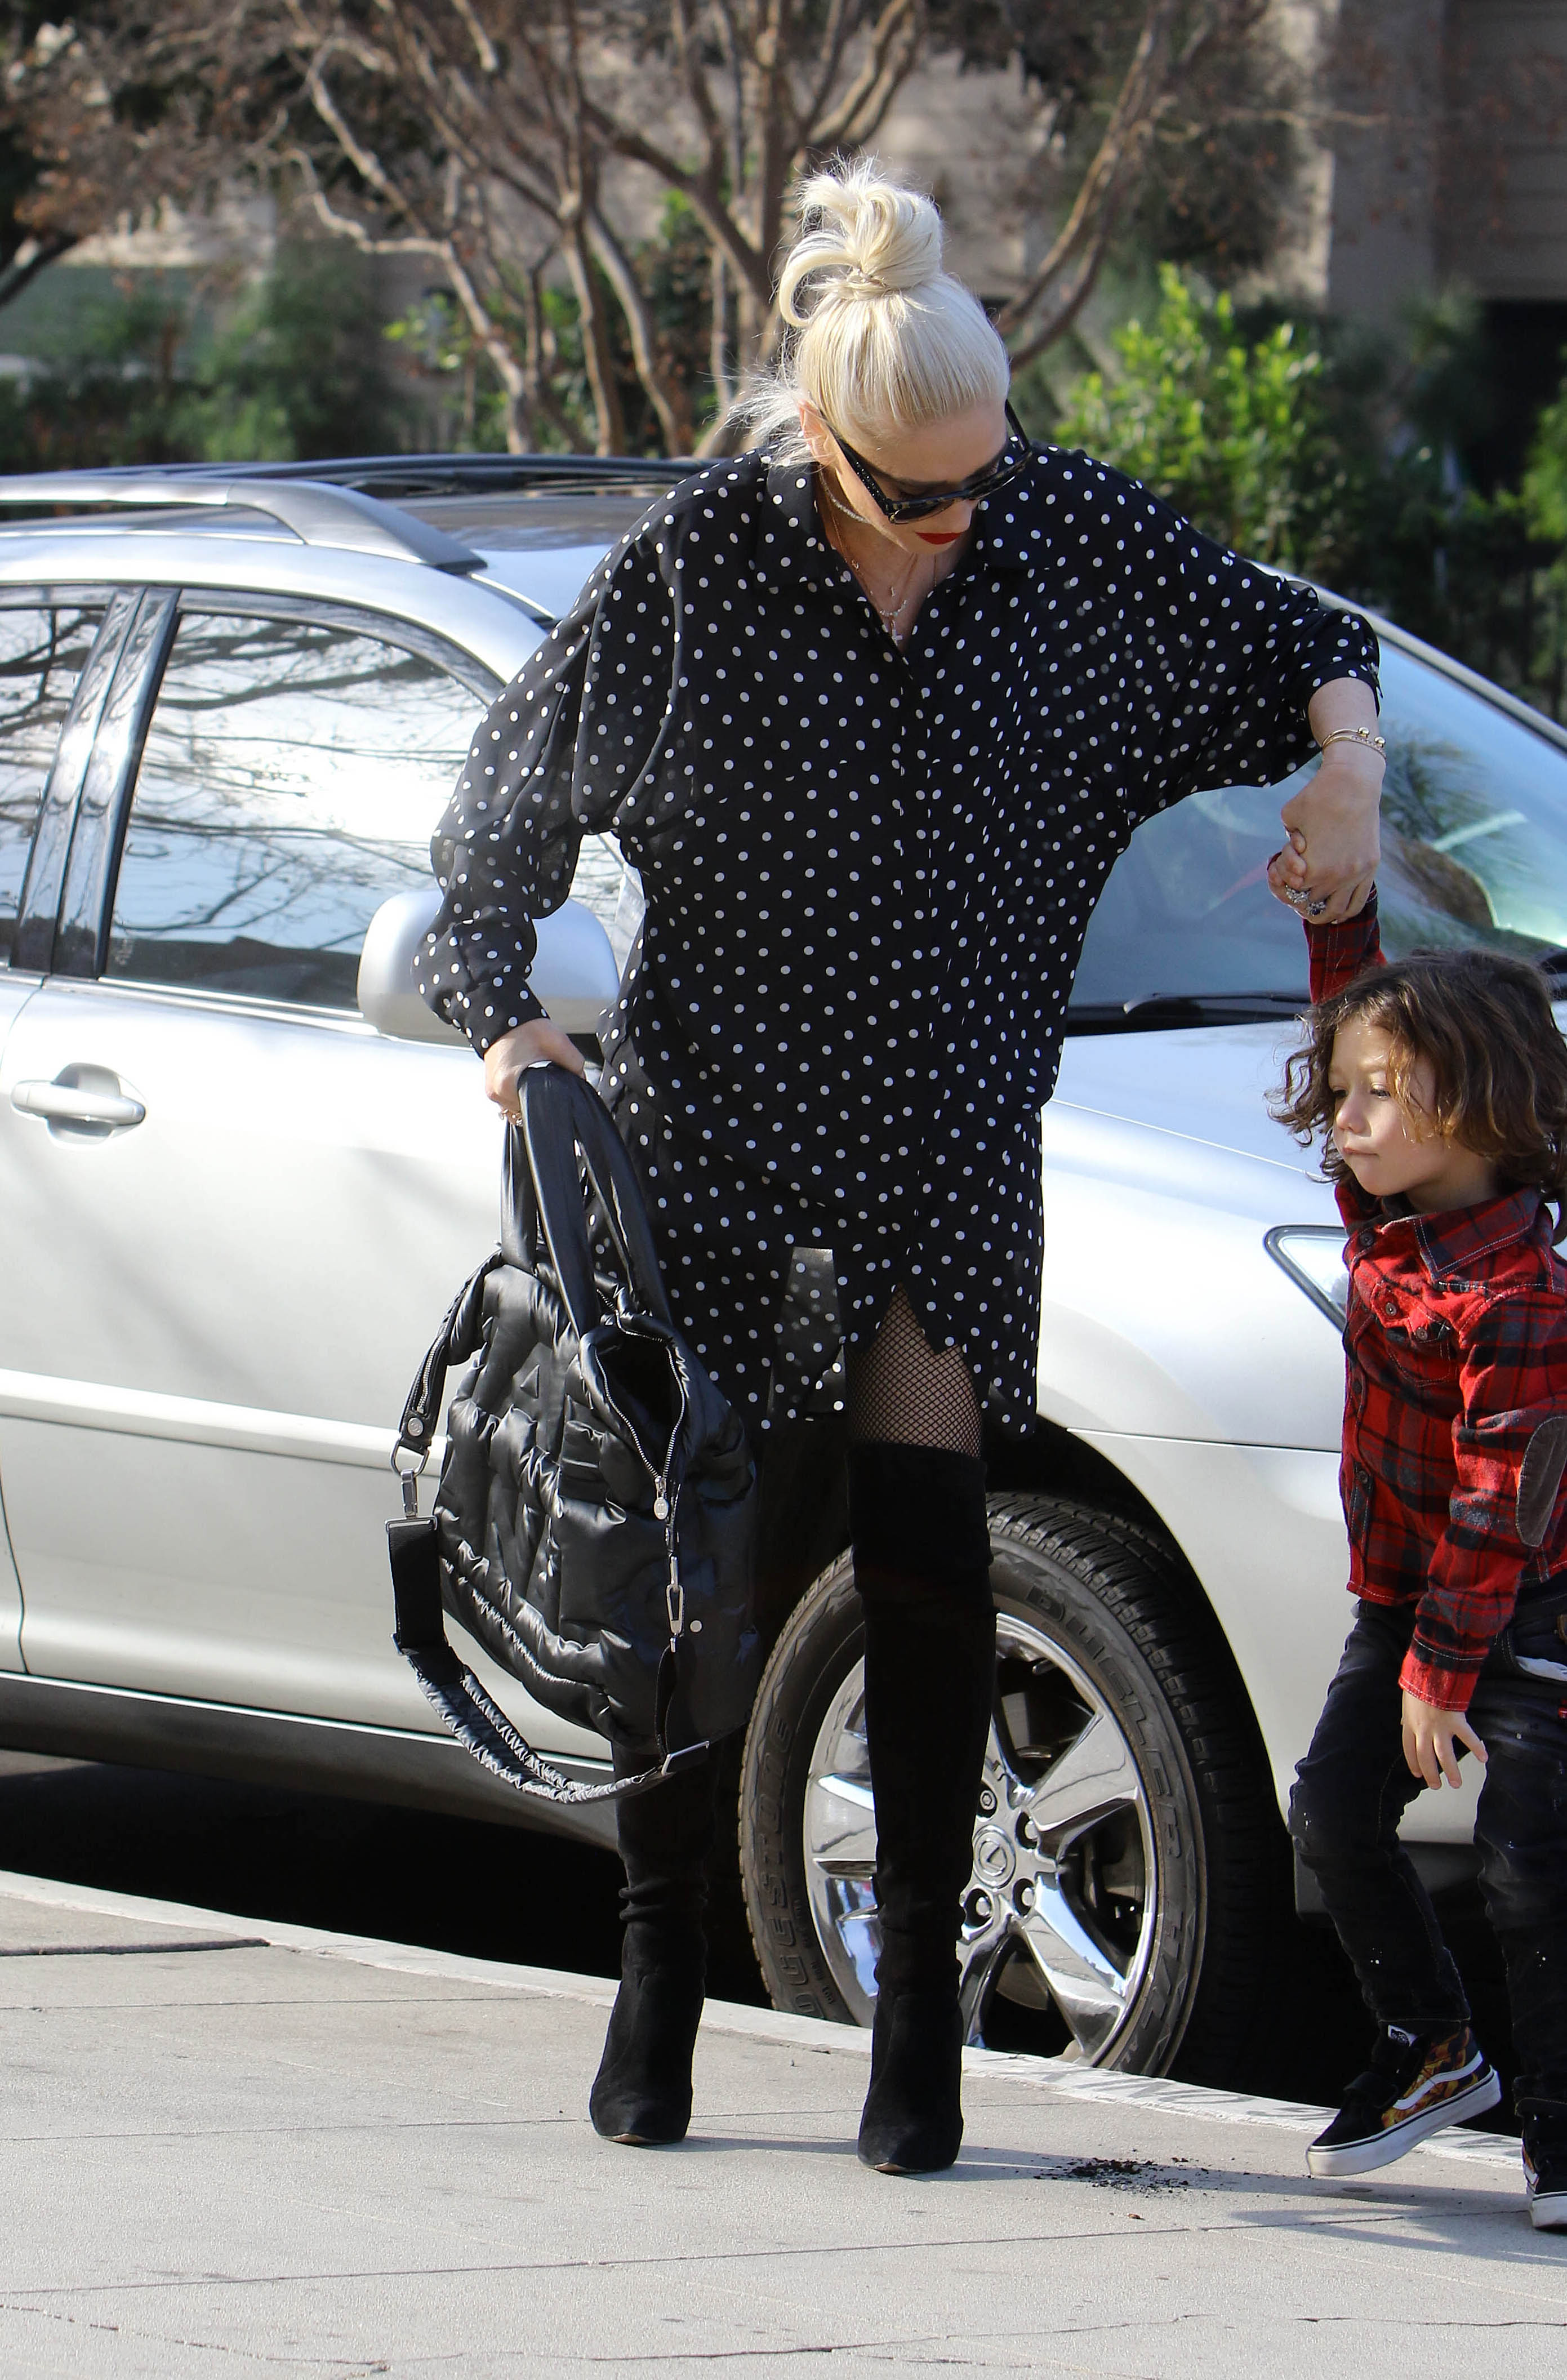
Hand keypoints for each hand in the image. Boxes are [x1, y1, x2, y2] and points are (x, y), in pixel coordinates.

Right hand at [482, 1016, 584, 1119]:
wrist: (505, 1017)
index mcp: (507, 1085)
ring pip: (516, 1107)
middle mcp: (496, 1093)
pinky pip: (509, 1100)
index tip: (554, 1096)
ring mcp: (492, 1091)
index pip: (533, 1111)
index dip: (547, 1105)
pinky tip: (526, 1080)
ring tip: (534, 1081)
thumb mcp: (558, 1044)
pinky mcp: (491, 1087)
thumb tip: (581, 1080)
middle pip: (524, 1111)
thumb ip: (575, 1064)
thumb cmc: (525, 1028)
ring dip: (527, 1099)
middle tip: (546, 1084)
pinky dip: (519, 1093)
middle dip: (538, 1101)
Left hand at [1277, 750, 1382, 920]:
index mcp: (1312, 869)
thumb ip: (1287, 848)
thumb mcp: (1289, 821)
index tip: (1280, 877)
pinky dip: (1345, 912)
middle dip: (1298, 898)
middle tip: (1294, 890)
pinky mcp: (1371, 867)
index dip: (1281, 885)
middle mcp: (1336, 877)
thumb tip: (1292, 865)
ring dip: (1321, 914)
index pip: (1291, 893)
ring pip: (1336, 912)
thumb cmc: (1315, 797)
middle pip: (1311, 903)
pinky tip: (1335, 914)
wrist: (1353, 782)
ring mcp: (1356, 874)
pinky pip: (1358, 902)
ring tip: (1312, 911)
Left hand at [1401, 1689, 1486, 1790]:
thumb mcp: (1406, 1702)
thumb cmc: (1416, 1684)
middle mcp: (1423, 1731)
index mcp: (1410, 1725)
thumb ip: (1407, 1715)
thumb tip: (1404, 1723)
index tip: (1418, 1775)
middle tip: (1436, 1786)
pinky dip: (1477, 1748)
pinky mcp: (1455, 1721)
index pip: (1409, 1750)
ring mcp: (1440, 1728)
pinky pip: (1467, 1737)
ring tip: (1456, 1784)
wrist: (1429, 1673)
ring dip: (1451, 1771)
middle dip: (1431, 1774)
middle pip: (1426, 1758)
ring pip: (1444, 1755)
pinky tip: (1483, 1758)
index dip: (1414, 1763)